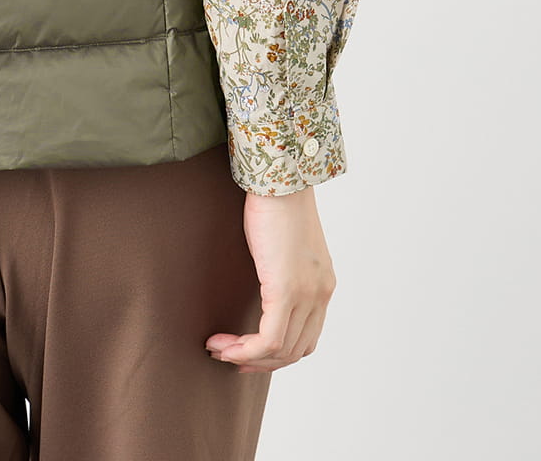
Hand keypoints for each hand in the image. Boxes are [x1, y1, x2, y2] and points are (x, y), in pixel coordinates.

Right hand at [206, 185, 336, 372]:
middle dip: (260, 361)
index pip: (306, 338)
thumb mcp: (284, 243)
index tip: (246, 352)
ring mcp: (307, 295)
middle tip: (229, 357)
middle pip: (295, 350)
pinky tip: (222, 345)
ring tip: (218, 349)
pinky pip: (268, 339)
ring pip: (281, 350)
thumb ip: (282, 268)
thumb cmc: (275, 201)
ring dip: (247, 357)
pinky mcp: (287, 291)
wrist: (279, 178)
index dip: (277, 354)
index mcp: (322, 284)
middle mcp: (320, 294)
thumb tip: (262, 282)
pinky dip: (244, 350)